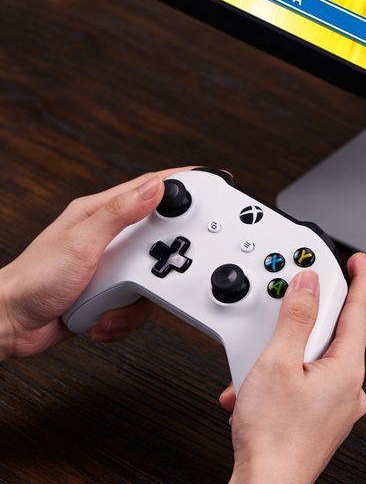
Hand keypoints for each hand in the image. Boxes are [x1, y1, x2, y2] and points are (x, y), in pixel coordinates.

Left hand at [0, 168, 190, 359]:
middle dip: (162, 258)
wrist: (10, 324)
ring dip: (137, 298)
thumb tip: (155, 188)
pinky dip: (125, 316)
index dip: (179, 183)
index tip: (204, 183)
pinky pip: (139, 301)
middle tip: (154, 269)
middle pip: (159, 236)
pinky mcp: (113, 291)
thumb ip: (120, 213)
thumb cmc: (33, 280)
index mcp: (101, 213)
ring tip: (113, 302)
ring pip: (153, 274)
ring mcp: (112, 265)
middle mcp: (109, 237)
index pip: (148, 188)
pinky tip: (103, 317)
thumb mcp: (82, 242)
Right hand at [224, 252, 365, 483]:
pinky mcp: (319, 415)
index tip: (360, 261)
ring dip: (283, 353)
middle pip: (332, 332)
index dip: (360, 279)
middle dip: (302, 320)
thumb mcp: (278, 361)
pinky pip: (304, 379)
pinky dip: (280, 376)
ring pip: (312, 357)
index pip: (360, 310)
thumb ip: (296, 317)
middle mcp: (348, 386)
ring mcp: (335, 404)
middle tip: (283, 312)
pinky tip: (255, 389)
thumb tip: (309, 285)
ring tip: (256, 366)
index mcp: (348, 369)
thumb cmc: (274, 436)